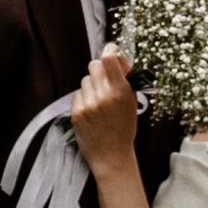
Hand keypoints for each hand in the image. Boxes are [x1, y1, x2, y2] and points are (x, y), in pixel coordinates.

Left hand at [69, 43, 138, 181]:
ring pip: (85, 80)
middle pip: (94, 65)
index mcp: (120, 92)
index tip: (111, 54)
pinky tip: (91, 111)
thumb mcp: (131, 102)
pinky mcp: (76, 112)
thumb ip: (124, 81)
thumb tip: (116, 58)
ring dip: (92, 86)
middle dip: (100, 71)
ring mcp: (88, 104)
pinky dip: (84, 99)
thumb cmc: (124, 128)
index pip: (108, 58)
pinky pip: (78, 94)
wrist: (112, 156)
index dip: (110, 52)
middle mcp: (103, 96)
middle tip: (105, 81)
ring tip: (99, 101)